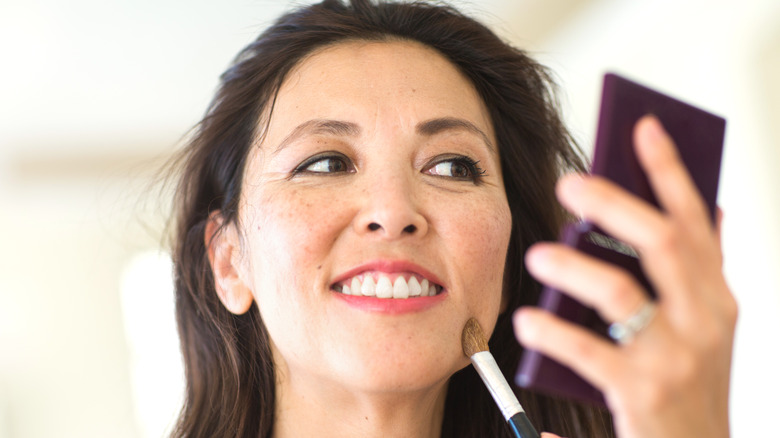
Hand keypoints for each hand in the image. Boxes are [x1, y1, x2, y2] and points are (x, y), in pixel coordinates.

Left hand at [513, 116, 736, 437]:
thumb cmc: (691, 384)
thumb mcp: (706, 324)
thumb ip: (703, 269)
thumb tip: (711, 207)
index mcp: (716, 295)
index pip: (696, 219)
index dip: (670, 170)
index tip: (643, 125)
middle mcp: (706, 319)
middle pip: (662, 240)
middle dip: (615, 202)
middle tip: (569, 182)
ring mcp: (677, 357)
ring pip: (620, 290)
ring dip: (572, 266)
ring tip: (537, 256)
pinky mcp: (643, 393)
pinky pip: (588, 350)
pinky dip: (552, 334)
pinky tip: (526, 323)